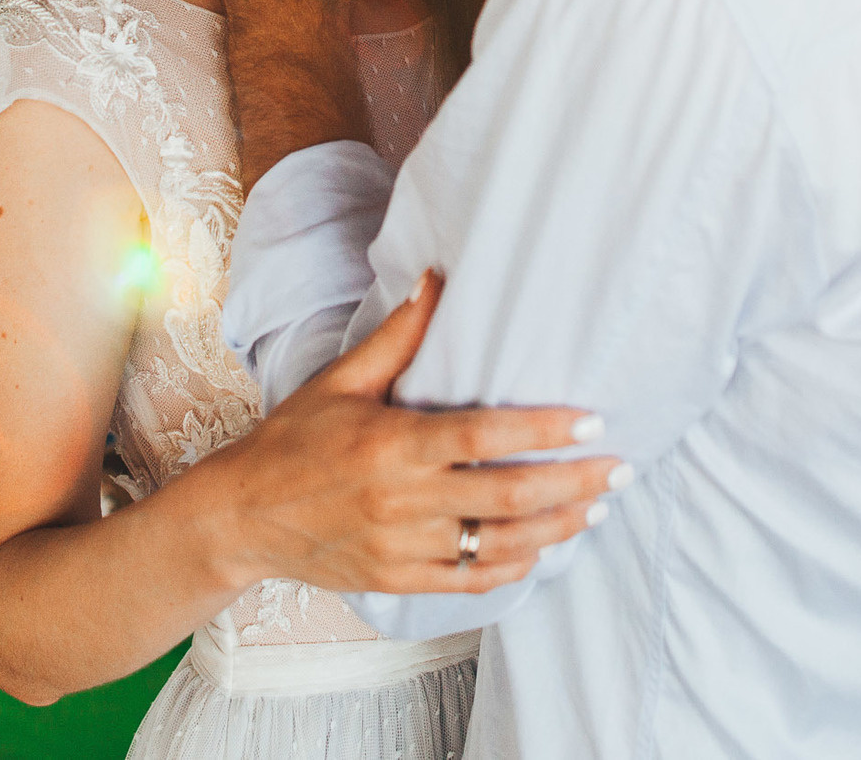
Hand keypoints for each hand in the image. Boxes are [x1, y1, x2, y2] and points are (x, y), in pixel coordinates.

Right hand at [193, 275, 623, 595]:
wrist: (241, 517)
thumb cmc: (292, 441)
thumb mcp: (341, 381)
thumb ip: (398, 336)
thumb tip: (437, 279)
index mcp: (392, 445)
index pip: (484, 436)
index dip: (544, 430)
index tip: (592, 421)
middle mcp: (403, 500)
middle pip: (507, 497)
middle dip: (573, 484)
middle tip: (620, 469)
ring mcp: (403, 547)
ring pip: (498, 545)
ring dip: (556, 528)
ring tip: (596, 507)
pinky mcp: (399, 579)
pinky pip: (470, 580)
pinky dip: (515, 567)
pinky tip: (545, 547)